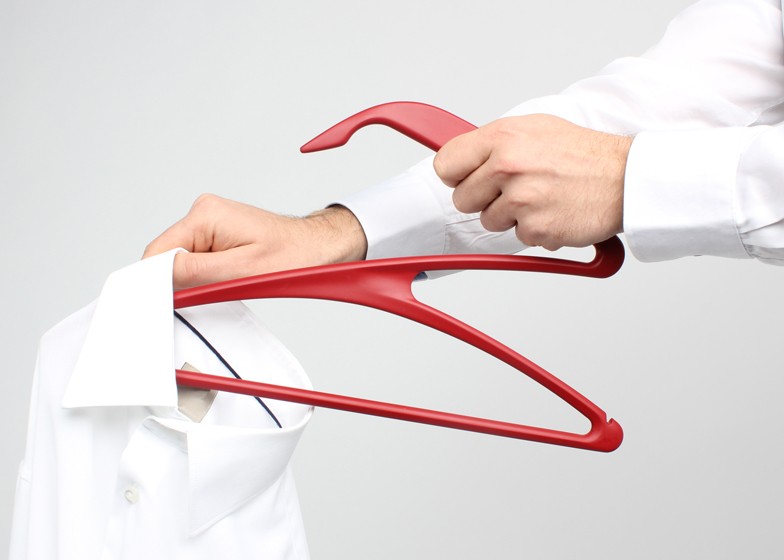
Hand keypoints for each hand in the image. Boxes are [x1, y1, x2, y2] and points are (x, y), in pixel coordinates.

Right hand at [143, 194, 367, 289]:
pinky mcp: (216, 233)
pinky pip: (196, 258)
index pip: (157, 253)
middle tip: (210, 293)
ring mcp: (209, 222)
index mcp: (205, 215)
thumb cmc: (293, 256)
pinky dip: (206, 275)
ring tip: (227, 282)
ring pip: (182, 260)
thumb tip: (156, 278)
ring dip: (196, 279)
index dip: (157, 282)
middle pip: (167, 257)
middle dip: (181, 281)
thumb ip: (195, 273)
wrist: (318, 247)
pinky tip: (228, 277)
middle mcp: (203, 212)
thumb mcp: (241, 272)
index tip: (166, 304)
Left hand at [433, 114, 631, 249]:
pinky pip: (518, 237)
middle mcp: (508, 167)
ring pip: (489, 221)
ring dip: (511, 216)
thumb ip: (494, 143)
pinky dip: (535, 229)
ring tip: (541, 197)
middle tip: (515, 188)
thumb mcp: (534, 128)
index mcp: (503, 137)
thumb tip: (462, 157)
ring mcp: (521, 200)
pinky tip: (555, 211)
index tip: (467, 178)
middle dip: (484, 198)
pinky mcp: (536, 228)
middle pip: (462, 199)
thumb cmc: (582, 154)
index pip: (446, 164)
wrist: (626, 178)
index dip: (456, 175)